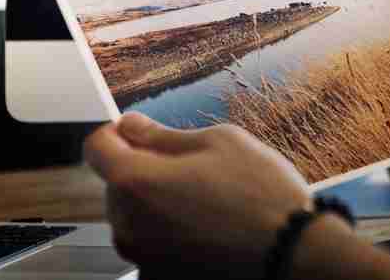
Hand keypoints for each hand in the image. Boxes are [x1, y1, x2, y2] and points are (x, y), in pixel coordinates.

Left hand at [83, 113, 333, 278]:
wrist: (292, 252)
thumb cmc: (262, 194)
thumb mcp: (220, 142)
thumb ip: (164, 135)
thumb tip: (131, 126)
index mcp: (136, 181)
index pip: (97, 146)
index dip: (117, 132)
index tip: (139, 132)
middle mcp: (128, 224)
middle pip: (118, 185)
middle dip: (144, 170)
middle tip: (195, 168)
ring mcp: (143, 257)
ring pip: (135, 217)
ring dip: (158, 204)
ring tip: (208, 201)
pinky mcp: (160, 278)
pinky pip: (154, 247)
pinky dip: (171, 236)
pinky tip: (209, 229)